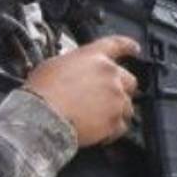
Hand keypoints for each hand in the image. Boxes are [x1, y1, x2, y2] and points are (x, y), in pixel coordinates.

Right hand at [24, 35, 138, 146]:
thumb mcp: (54, 64)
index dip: (129, 46)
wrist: (41, 115)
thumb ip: (75, 64)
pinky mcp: (115, 120)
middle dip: (121, 89)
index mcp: (95, 57)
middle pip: (129, 81)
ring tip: (96, 117)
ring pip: (127, 105)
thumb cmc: (42, 91)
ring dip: (115, 111)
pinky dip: (111, 130)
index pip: (118, 45)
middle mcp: (110, 75)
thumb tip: (76, 71)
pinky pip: (121, 126)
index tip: (135, 48)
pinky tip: (98, 131)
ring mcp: (116, 98)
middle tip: (105, 98)